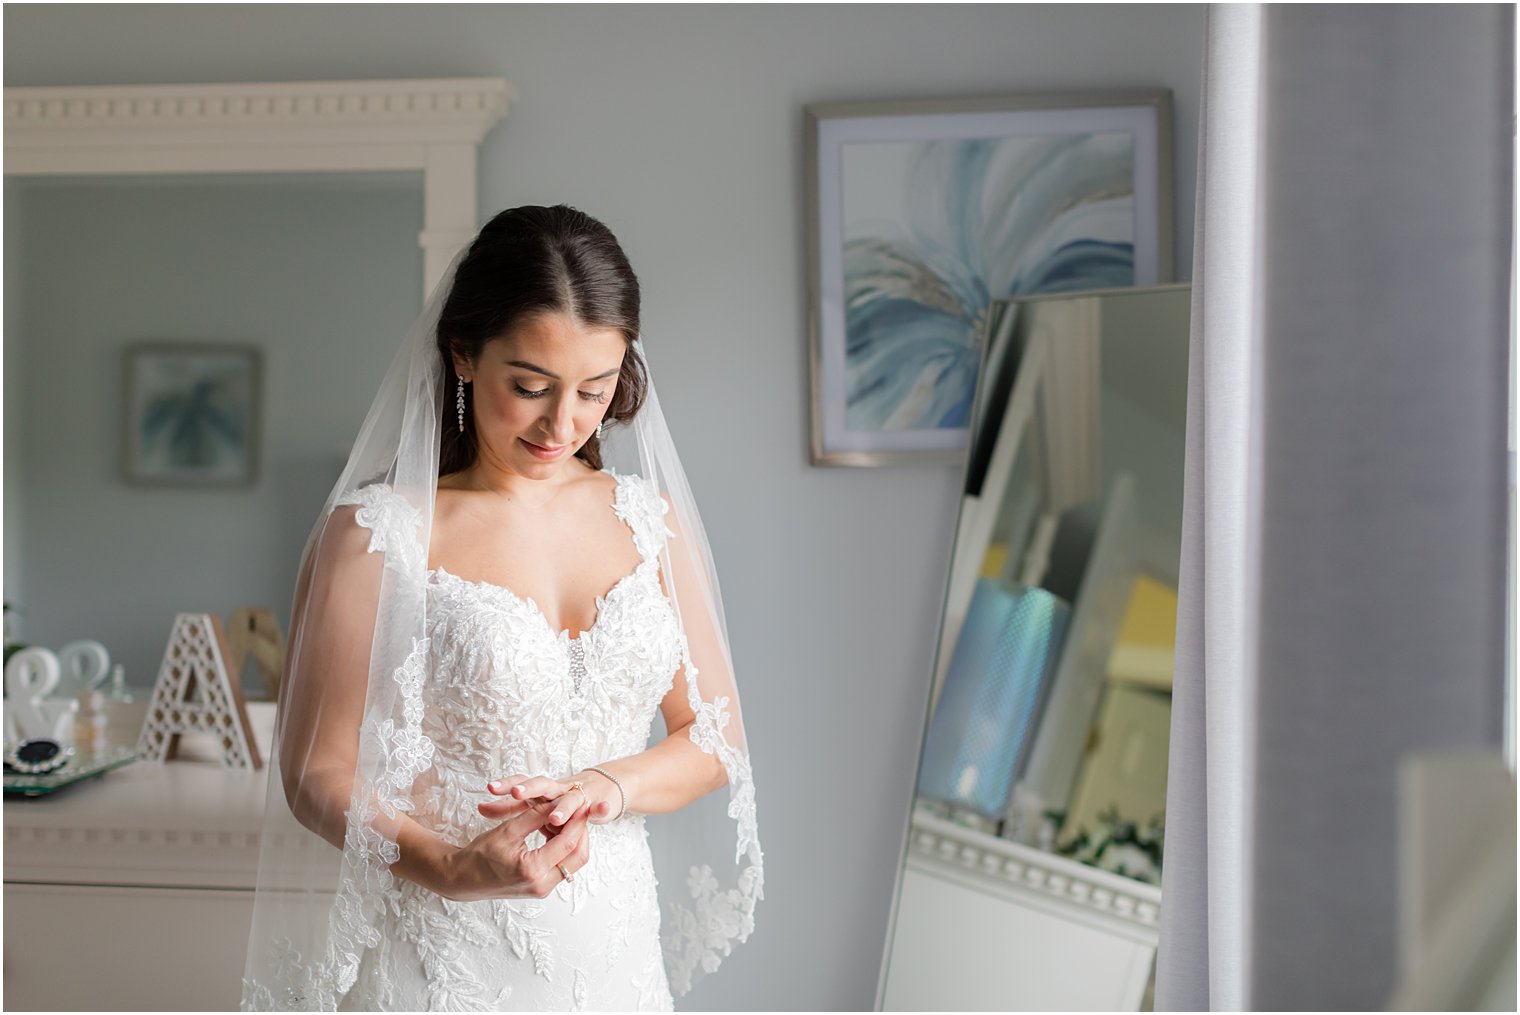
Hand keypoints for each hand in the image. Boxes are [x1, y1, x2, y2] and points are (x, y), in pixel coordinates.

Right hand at [441, 794, 589, 902]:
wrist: (462, 879)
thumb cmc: (479, 855)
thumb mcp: (508, 830)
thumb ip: (536, 815)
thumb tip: (558, 802)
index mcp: (533, 870)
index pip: (568, 842)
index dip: (577, 820)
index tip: (580, 803)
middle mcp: (542, 884)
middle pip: (578, 856)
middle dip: (581, 831)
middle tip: (578, 810)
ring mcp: (542, 889)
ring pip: (572, 862)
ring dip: (573, 840)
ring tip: (566, 818)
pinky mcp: (540, 888)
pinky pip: (562, 867)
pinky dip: (563, 849)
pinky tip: (556, 832)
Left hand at [480, 772, 616, 829]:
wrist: (600, 789)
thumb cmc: (561, 800)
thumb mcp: (535, 804)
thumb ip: (510, 809)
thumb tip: (480, 808)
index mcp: (541, 789)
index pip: (522, 782)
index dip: (507, 785)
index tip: (490, 788)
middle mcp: (558, 789)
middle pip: (542, 785)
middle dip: (530, 789)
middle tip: (516, 793)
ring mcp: (578, 796)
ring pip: (570, 800)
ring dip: (563, 807)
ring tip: (555, 818)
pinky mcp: (596, 804)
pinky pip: (598, 807)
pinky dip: (600, 807)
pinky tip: (601, 808)